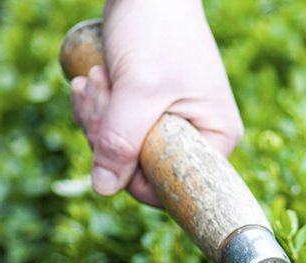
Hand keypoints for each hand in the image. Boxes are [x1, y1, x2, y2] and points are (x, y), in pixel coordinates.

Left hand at [70, 0, 243, 205]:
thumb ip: (121, 140)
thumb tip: (104, 188)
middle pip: (141, 169)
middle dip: (108, 133)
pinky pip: (115, 130)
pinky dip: (96, 108)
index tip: (110, 135)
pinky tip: (89, 80)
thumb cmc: (158, 31)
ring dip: (97, 117)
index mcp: (216, 139)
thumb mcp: (139, 89)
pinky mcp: (147, 110)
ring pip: (122, 149)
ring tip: (95, 78)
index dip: (133, 172)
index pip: (173, 185)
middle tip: (99, 89)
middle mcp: (199, 137)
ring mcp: (171, 124)